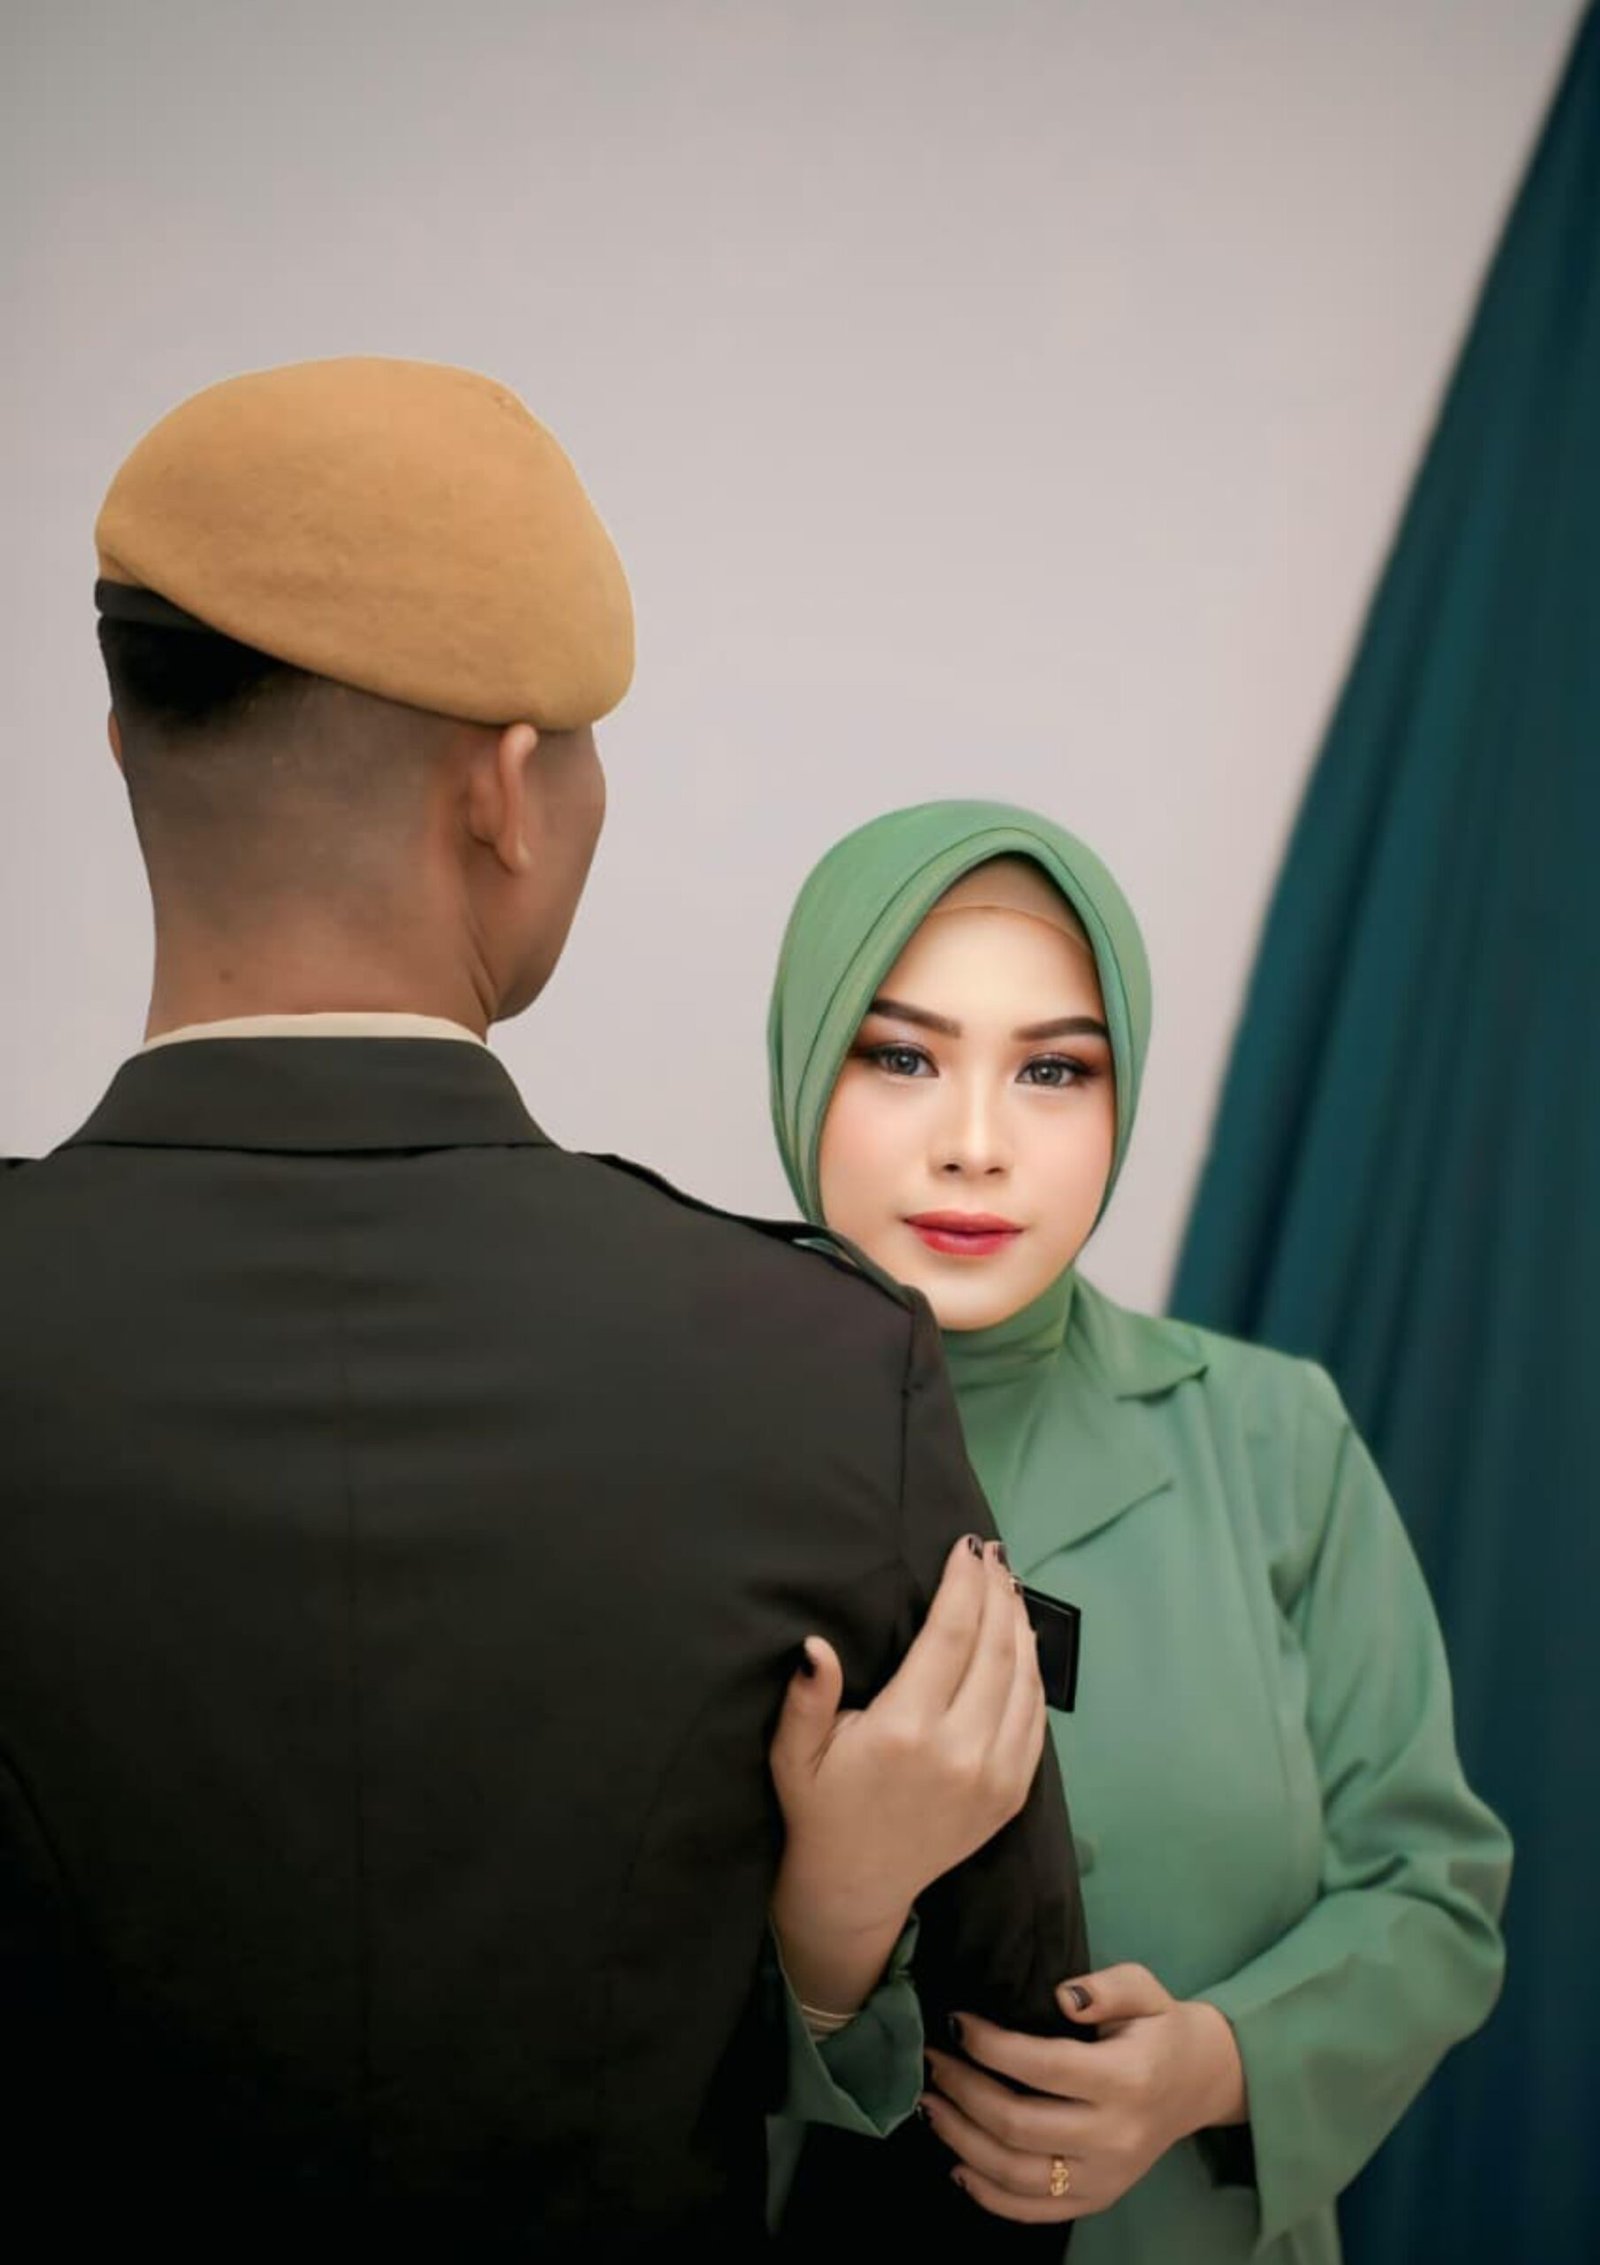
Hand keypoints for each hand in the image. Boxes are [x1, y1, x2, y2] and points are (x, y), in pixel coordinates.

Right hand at [768, 1536, 1045, 2012]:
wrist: (857, 1887)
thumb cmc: (819, 1807)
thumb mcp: (794, 1754)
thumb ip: (807, 1699)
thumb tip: (815, 1644)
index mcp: (906, 1731)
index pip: (951, 1635)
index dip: (963, 1584)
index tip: (966, 1545)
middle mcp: (960, 1751)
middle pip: (995, 1648)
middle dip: (996, 1592)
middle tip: (992, 1553)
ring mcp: (994, 1776)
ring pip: (1024, 1681)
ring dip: (1020, 1625)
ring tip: (1008, 1585)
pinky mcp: (1011, 1795)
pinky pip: (1035, 1721)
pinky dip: (1033, 1674)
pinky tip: (1021, 1642)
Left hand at [922, 1962, 1247, 2222]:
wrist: (1199, 2084)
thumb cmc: (1160, 2028)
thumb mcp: (1145, 1989)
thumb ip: (1106, 1986)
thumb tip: (1061, 1996)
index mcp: (1126, 2079)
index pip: (1043, 2067)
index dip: (991, 2046)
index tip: (956, 2022)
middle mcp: (1114, 2136)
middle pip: (1019, 2125)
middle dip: (963, 2091)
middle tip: (931, 2061)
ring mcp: (1105, 2177)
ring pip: (1016, 2174)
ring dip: (962, 2141)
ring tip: (929, 2106)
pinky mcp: (1097, 2200)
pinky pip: (1034, 2210)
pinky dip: (988, 2195)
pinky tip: (957, 2163)